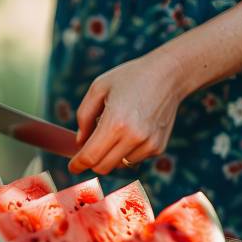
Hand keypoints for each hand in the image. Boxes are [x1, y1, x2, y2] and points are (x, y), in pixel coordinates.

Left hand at [68, 53, 185, 174]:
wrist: (168, 75)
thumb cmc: (130, 78)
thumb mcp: (98, 88)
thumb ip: (84, 117)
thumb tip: (80, 143)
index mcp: (115, 122)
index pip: (90, 157)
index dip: (77, 165)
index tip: (72, 167)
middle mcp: (133, 137)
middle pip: (103, 167)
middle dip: (91, 162)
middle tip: (87, 150)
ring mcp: (148, 144)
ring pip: (119, 165)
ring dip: (111, 154)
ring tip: (116, 129)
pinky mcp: (158, 147)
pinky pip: (134, 159)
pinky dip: (127, 151)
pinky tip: (132, 130)